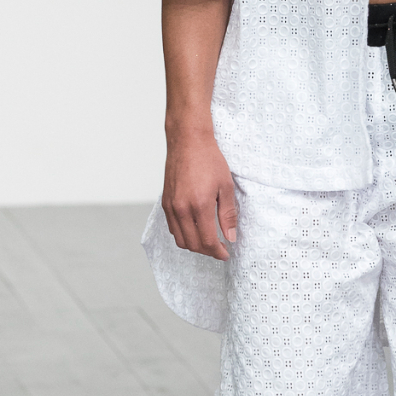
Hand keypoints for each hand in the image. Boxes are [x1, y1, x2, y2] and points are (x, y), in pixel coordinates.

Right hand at [162, 127, 237, 259]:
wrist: (188, 142)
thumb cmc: (209, 160)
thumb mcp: (225, 186)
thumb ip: (228, 214)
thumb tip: (230, 236)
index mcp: (199, 205)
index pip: (207, 241)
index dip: (218, 252)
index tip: (226, 253)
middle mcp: (181, 209)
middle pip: (192, 244)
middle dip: (207, 251)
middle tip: (220, 249)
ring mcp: (170, 206)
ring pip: (180, 239)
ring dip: (194, 245)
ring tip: (208, 242)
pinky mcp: (165, 202)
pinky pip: (172, 228)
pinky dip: (183, 235)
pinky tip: (195, 229)